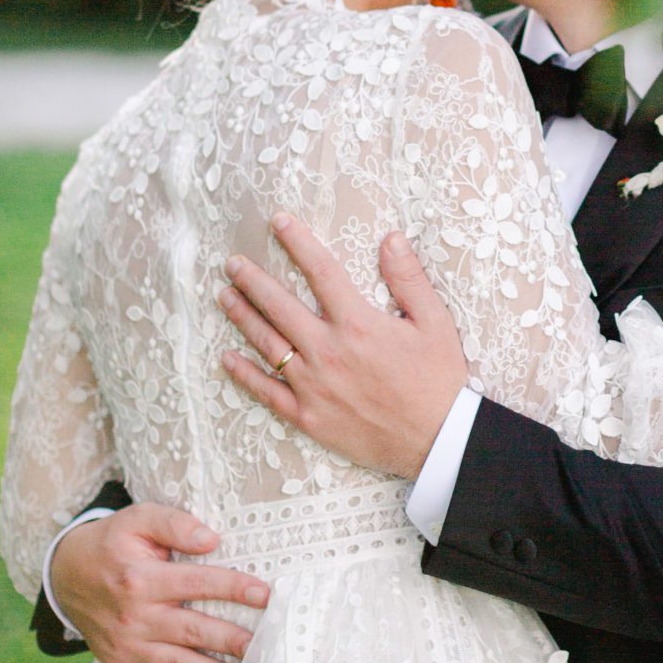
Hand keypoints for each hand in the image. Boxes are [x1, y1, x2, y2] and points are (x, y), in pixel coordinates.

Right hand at [48, 504, 268, 662]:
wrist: (65, 575)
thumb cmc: (111, 543)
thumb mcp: (137, 519)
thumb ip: (174, 524)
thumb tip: (210, 539)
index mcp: (142, 578)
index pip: (197, 583)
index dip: (232, 588)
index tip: (264, 595)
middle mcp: (135, 616)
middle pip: (192, 629)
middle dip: (230, 640)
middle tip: (262, 648)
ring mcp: (126, 645)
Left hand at [218, 215, 467, 479]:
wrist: (436, 440)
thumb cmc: (438, 380)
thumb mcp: (435, 323)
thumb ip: (409, 279)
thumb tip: (390, 239)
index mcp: (358, 324)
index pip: (321, 272)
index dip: (298, 243)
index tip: (279, 222)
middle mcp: (328, 351)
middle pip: (280, 306)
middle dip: (253, 280)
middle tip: (233, 263)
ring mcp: (313, 385)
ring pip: (267, 344)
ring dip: (243, 317)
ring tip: (225, 296)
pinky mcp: (308, 416)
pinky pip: (267, 392)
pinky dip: (244, 374)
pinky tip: (227, 358)